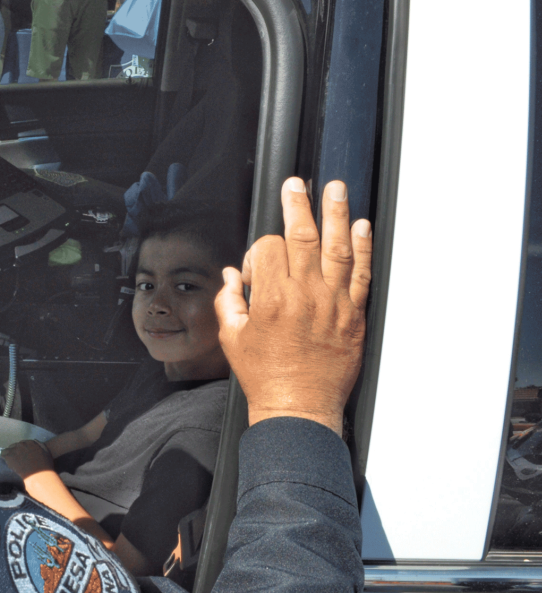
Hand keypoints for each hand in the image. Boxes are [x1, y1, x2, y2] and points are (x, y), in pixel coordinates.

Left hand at [1, 439, 53, 478]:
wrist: (39, 476)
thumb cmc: (45, 466)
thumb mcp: (46, 452)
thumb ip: (40, 445)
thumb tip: (34, 440)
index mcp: (30, 442)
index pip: (22, 443)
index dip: (21, 450)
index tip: (22, 455)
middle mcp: (22, 444)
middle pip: (14, 446)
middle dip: (15, 452)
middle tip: (16, 460)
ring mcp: (15, 450)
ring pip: (7, 450)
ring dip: (8, 455)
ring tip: (11, 462)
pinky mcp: (9, 456)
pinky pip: (3, 454)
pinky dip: (4, 458)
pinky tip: (7, 462)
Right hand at [215, 178, 372, 435]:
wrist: (298, 408)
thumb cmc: (265, 377)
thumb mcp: (233, 339)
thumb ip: (230, 301)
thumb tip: (233, 277)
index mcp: (270, 300)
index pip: (268, 250)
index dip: (259, 251)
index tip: (257, 267)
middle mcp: (304, 296)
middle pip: (302, 237)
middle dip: (297, 205)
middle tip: (296, 184)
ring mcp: (333, 304)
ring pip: (336, 247)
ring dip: (336, 214)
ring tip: (335, 189)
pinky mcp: (353, 316)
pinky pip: (360, 274)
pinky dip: (362, 248)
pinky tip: (361, 227)